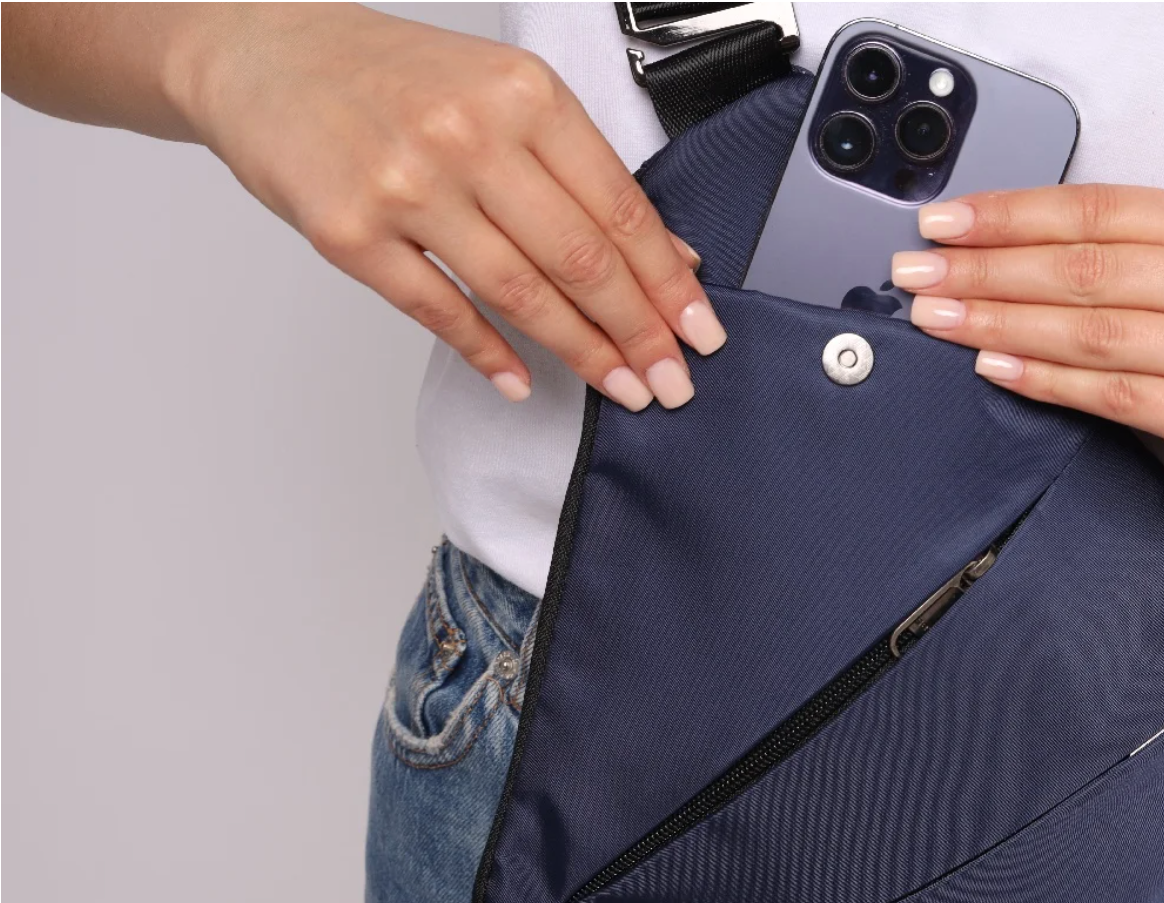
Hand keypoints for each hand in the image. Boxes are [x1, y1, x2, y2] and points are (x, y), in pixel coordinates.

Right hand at [173, 5, 718, 408]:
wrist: (265, 56)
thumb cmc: (394, 77)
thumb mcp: (504, 92)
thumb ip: (583, 169)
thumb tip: (665, 251)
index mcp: (524, 93)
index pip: (621, 207)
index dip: (668, 281)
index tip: (700, 330)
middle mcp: (470, 134)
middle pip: (581, 257)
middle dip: (639, 331)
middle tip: (671, 379)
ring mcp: (406, 185)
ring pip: (520, 291)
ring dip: (581, 352)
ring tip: (621, 387)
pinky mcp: (349, 232)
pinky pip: (439, 308)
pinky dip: (489, 352)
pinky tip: (524, 380)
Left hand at [891, 185, 1163, 534]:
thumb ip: (1134, 261)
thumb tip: (1004, 250)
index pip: (1101, 210)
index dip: (1013, 213)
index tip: (944, 222)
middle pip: (1088, 267)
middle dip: (987, 267)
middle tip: (917, 272)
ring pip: (1094, 329)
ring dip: (1000, 321)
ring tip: (937, 318)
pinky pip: (1116, 394)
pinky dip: (1045, 379)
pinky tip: (993, 366)